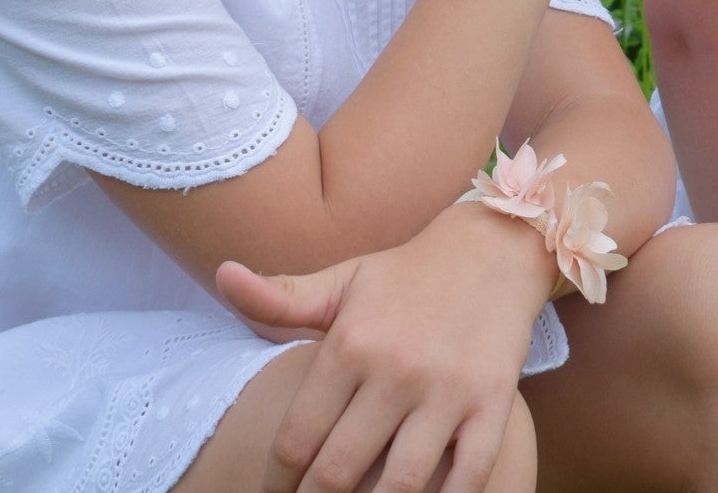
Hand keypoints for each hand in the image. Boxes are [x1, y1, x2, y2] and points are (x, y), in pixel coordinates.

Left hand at [216, 204, 550, 492]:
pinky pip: (466, 477)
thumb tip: (222, 274)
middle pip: (337, 473)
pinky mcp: (492, 401)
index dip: (277, 482)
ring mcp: (447, 389)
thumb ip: (281, 296)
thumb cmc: (407, 276)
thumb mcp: (344, 281)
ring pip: (398, 487)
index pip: (296, 440)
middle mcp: (395, 368)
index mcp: (351, 342)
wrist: (494, 248)